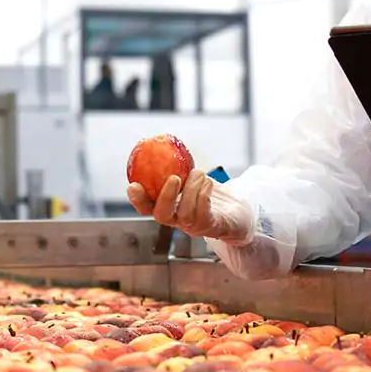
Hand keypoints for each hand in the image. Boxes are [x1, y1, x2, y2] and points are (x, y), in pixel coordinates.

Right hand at [128, 168, 254, 243]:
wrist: (237, 210)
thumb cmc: (210, 192)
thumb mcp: (192, 176)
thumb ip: (178, 166)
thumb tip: (165, 144)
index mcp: (169, 207)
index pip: (146, 208)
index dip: (137, 199)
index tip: (133, 185)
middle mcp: (178, 220)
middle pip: (161, 216)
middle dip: (166, 197)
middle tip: (174, 178)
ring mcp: (195, 226)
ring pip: (185, 214)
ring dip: (192, 190)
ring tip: (199, 174)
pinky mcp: (212, 227)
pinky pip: (204, 214)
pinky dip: (204, 195)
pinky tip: (207, 183)